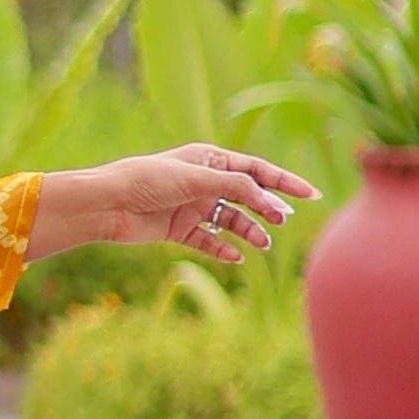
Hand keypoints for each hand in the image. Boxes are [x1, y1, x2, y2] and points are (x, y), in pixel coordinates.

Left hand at [28, 143, 320, 265]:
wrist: (107, 205)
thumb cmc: (148, 181)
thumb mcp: (197, 178)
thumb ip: (235, 186)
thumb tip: (270, 201)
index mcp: (209, 159)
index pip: (255, 169)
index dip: (283, 181)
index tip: (310, 194)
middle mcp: (203, 181)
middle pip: (247, 196)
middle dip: (268, 208)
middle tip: (283, 221)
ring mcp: (192, 206)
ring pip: (231, 221)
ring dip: (249, 231)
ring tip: (262, 244)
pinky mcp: (179, 229)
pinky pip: (210, 241)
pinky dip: (223, 250)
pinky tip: (237, 258)